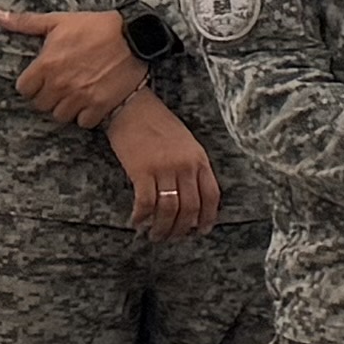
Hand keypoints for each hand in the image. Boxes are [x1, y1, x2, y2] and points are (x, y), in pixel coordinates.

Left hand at [0, 6, 146, 126]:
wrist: (134, 36)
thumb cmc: (95, 27)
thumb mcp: (58, 21)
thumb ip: (24, 22)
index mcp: (47, 65)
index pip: (24, 90)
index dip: (32, 84)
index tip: (42, 79)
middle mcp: (60, 84)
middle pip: (41, 105)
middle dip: (48, 96)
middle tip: (60, 86)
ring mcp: (80, 97)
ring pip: (61, 115)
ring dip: (66, 107)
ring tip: (76, 95)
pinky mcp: (100, 106)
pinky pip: (84, 122)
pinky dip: (87, 115)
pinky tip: (91, 102)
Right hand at [107, 86, 221, 239]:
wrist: (131, 106)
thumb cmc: (157, 124)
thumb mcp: (185, 143)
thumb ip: (191, 166)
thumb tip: (190, 197)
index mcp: (199, 159)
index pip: (212, 196)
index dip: (208, 217)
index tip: (200, 231)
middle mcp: (185, 166)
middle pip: (191, 208)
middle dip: (182, 229)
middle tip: (172, 238)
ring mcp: (164, 168)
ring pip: (169, 210)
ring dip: (162, 228)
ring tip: (154, 235)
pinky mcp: (141, 170)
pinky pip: (146, 203)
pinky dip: (141, 217)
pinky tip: (136, 221)